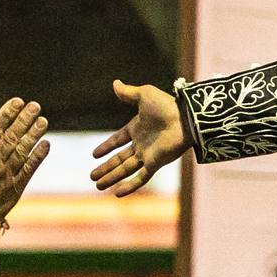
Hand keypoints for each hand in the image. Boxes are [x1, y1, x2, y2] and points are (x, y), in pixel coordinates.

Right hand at [0, 99, 50, 231]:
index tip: (18, 101)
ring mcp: (4, 176)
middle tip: (35, 106)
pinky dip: (37, 157)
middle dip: (24, 120)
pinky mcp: (14, 189)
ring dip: (33, 135)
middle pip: (11, 138)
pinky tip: (46, 144)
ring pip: (22, 152)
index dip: (6, 114)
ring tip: (43, 121)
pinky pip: (28, 170)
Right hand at [89, 80, 186, 196]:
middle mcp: (141, 143)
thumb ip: (128, 92)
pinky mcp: (155, 163)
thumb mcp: (144, 94)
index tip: (94, 154)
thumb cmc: (167, 105)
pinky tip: (117, 193)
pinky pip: (140, 178)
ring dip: (111, 178)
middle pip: (119, 159)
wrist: (184, 117)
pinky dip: (129, 186)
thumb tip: (115, 83)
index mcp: (137, 128)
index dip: (106, 147)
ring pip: (125, 169)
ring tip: (97, 185)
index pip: (118, 140)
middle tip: (91, 177)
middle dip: (106, 168)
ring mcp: (148, 155)